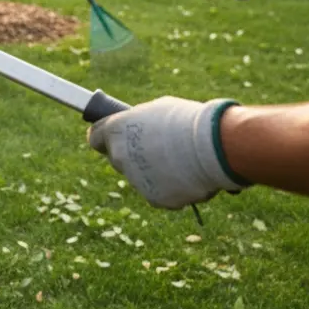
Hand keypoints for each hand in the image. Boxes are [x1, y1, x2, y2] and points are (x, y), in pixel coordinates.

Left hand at [88, 97, 249, 209]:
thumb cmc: (187, 120)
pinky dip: (171, 187)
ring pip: (140, 177)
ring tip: (181, 160)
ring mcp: (135, 180)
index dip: (106, 138)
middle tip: (157, 149)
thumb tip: (140, 128)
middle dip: (133, 155)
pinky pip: (159, 193)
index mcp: (115, 131)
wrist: (213, 146)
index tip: (114, 138)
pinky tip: (187, 175)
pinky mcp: (153, 198)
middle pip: (118, 159)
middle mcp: (119, 157)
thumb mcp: (157, 110)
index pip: (95, 138)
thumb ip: (140, 123)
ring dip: (154, 171)